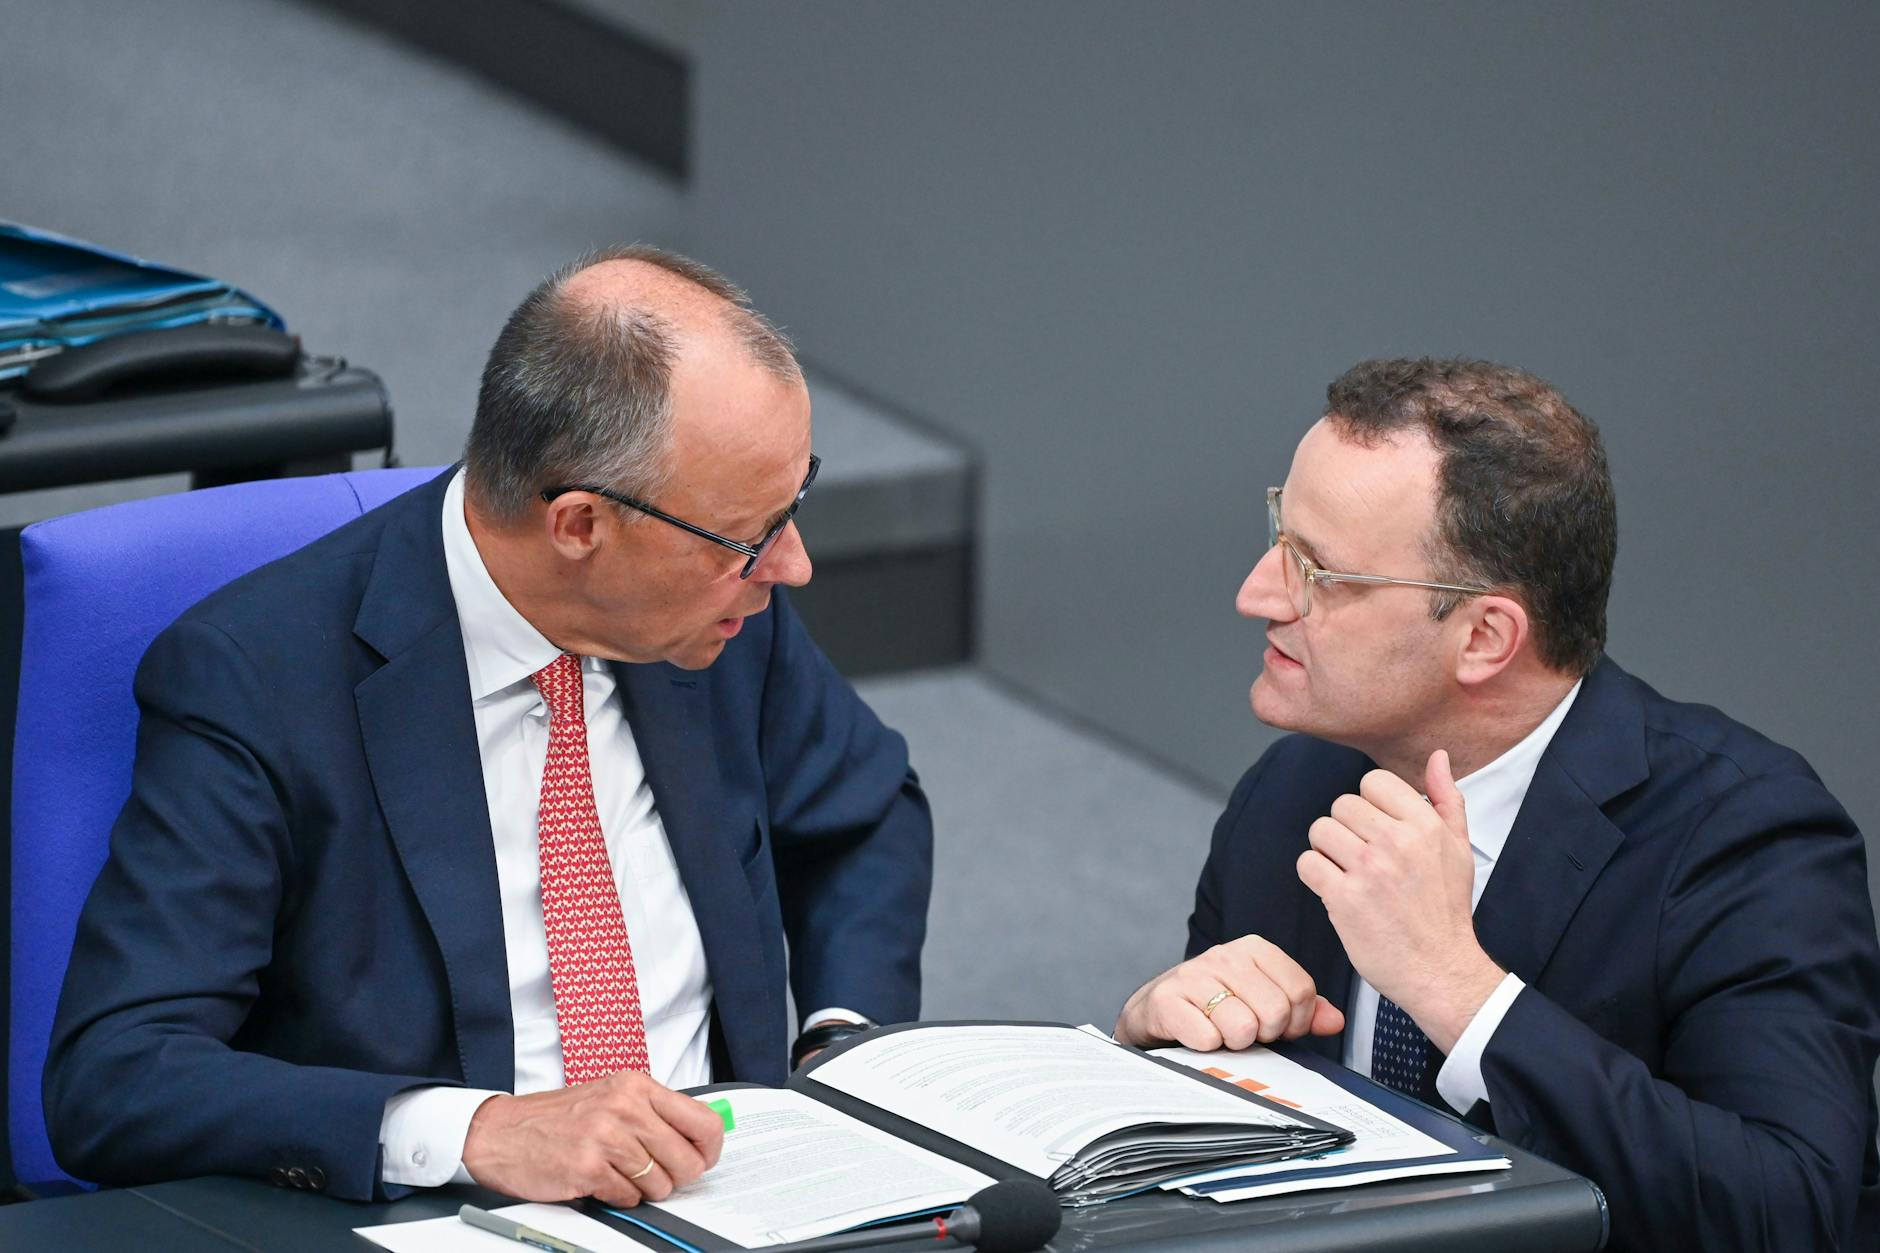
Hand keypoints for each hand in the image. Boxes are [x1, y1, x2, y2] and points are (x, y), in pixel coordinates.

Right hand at [461, 1070, 724, 1206]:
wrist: (501, 1133)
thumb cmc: (557, 1119)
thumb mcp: (611, 1097)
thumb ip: (653, 1113)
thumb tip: (700, 1136)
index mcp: (637, 1086)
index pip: (704, 1120)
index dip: (710, 1149)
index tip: (703, 1158)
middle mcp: (625, 1106)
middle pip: (687, 1160)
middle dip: (677, 1177)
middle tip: (656, 1175)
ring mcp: (607, 1136)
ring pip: (660, 1184)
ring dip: (643, 1189)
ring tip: (618, 1173)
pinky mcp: (588, 1166)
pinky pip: (629, 1197)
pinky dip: (617, 1197)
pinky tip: (598, 1181)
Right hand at [1114, 934, 1344, 1050]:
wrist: (1157, 1011)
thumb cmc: (1218, 1007)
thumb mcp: (1264, 1002)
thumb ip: (1304, 1010)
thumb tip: (1335, 1021)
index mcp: (1255, 949)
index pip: (1301, 991)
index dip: (1296, 1022)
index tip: (1278, 1028)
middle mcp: (1224, 954)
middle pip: (1276, 1011)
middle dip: (1265, 1035)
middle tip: (1247, 1033)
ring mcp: (1193, 974)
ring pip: (1242, 1027)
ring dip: (1234, 1043)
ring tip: (1221, 1033)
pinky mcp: (1167, 1000)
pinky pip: (1208, 1039)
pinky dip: (1206, 1047)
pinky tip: (1198, 1035)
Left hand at [1295, 750, 1503, 1051]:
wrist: (1440, 969)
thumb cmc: (1446, 911)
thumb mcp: (1459, 848)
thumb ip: (1447, 798)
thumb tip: (1437, 757)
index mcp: (1425, 825)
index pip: (1372, 782)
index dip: (1369, 805)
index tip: (1378, 830)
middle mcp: (1397, 842)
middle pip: (1341, 805)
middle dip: (1346, 829)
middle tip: (1362, 857)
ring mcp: (1368, 869)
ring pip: (1320, 830)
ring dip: (1327, 851)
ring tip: (1348, 872)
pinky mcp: (1343, 898)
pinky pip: (1307, 864)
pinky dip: (1315, 876)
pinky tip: (1336, 890)